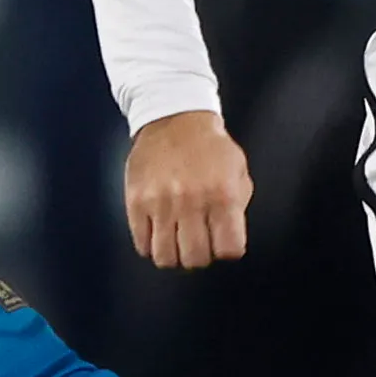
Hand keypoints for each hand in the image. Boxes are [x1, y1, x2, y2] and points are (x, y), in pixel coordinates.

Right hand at [126, 108, 251, 268]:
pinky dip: (151, 245)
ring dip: (174, 256)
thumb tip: (230, 238)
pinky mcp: (136, 202)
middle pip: (195, 259)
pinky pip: (142, 244)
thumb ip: (239, 205)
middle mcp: (191, 202)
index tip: (223, 243)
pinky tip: (159, 232)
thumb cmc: (209, 145)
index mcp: (222, 195)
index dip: (227, 250)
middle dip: (200, 257)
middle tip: (199, 244)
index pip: (229, 250)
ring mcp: (160, 203)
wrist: (173, 117)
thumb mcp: (238, 170)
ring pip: (166, 257)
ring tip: (177, 242)